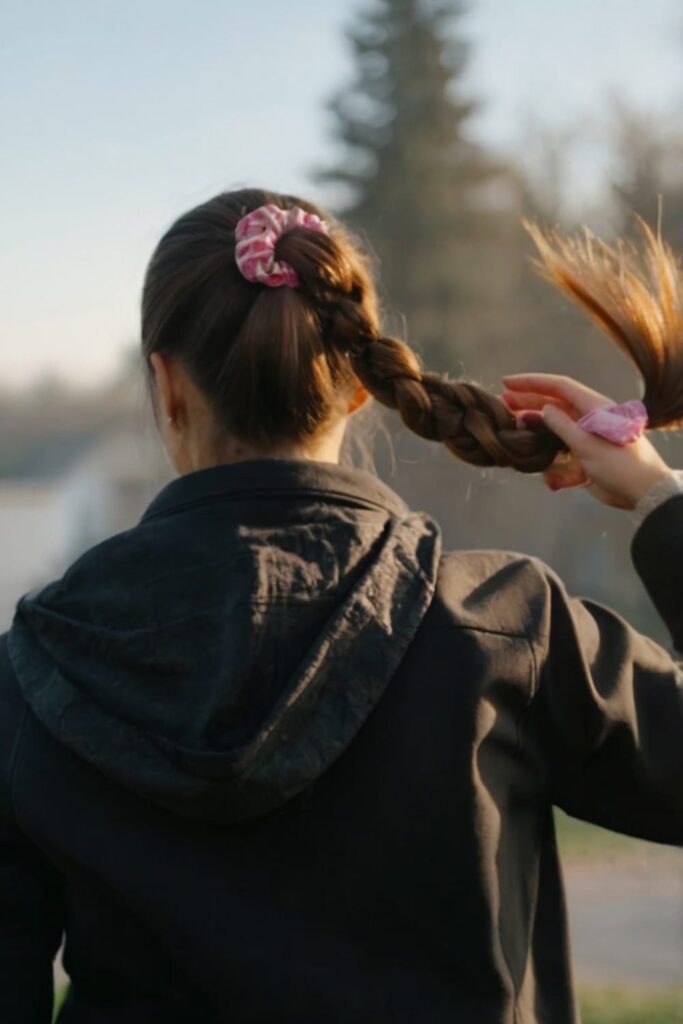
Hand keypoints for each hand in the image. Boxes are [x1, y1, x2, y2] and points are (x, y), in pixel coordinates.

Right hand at [501, 372, 673, 508]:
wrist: (643, 492)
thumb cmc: (619, 465)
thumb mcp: (587, 444)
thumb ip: (562, 425)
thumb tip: (543, 409)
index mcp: (594, 407)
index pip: (559, 387)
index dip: (532, 382)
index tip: (508, 382)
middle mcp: (589, 417)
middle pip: (554, 404)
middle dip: (528, 402)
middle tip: (503, 402)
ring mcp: (587, 435)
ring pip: (555, 425)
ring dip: (535, 425)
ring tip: (512, 424)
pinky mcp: (586, 454)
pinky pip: (561, 447)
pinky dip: (548, 450)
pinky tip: (533, 453)